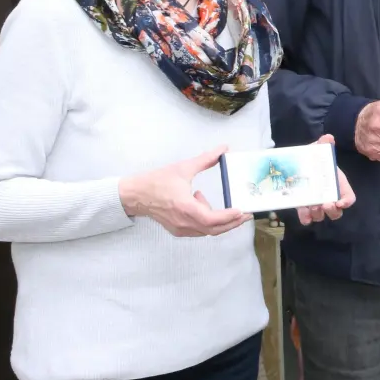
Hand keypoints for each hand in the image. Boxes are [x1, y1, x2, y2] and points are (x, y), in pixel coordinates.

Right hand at [118, 145, 251, 236]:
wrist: (135, 195)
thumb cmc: (156, 182)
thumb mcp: (183, 168)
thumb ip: (206, 159)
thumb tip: (223, 149)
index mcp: (184, 207)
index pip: (211, 219)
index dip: (228, 217)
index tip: (241, 211)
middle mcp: (183, 222)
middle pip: (214, 229)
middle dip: (232, 222)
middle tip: (245, 214)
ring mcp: (180, 228)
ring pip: (207, 231)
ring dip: (217, 220)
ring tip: (208, 200)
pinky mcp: (177, 230)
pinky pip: (198, 230)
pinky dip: (206, 220)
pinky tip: (199, 203)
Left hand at [297, 134, 356, 224]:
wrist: (300, 163)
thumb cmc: (315, 158)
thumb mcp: (320, 150)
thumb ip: (324, 144)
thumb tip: (327, 138)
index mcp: (338, 185)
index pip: (349, 198)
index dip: (347, 202)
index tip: (341, 202)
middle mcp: (330, 197)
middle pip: (336, 212)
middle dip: (332, 211)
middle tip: (326, 204)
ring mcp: (317, 204)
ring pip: (322, 216)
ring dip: (318, 214)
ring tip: (312, 206)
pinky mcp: (304, 207)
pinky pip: (307, 218)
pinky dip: (306, 218)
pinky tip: (304, 214)